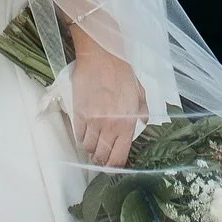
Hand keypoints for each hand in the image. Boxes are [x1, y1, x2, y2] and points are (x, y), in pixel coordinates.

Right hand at [70, 30, 143, 168]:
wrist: (101, 55)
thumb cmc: (122, 72)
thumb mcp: (139, 92)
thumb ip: (142, 111)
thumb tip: (143, 124)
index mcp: (126, 124)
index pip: (118, 158)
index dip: (115, 166)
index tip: (113, 165)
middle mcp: (109, 127)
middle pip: (101, 157)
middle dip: (102, 159)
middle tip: (102, 154)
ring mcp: (92, 121)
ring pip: (88, 147)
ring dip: (91, 148)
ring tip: (94, 142)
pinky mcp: (78, 113)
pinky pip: (78, 135)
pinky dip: (82, 137)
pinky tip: (86, 132)